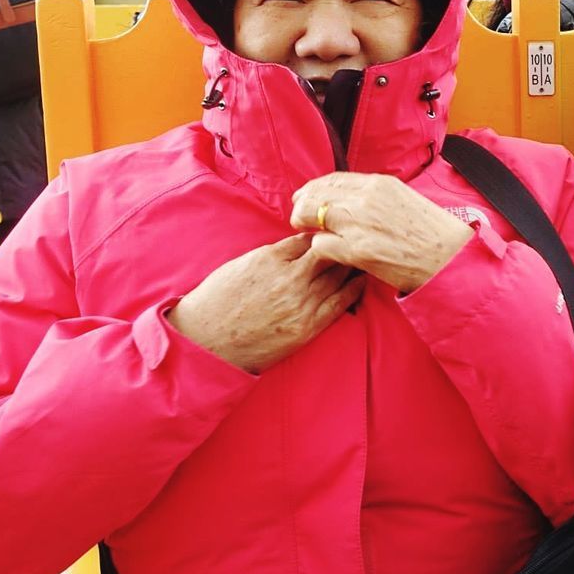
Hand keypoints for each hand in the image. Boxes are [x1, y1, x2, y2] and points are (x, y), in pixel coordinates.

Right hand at [167, 233, 364, 372]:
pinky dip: (354, 290)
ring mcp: (300, 304)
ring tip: (366, 256)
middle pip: (329, 253)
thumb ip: (274, 254)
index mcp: (270, 258)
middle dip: (343, 245)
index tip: (334, 231)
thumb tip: (300, 244)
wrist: (206, 342)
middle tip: (360, 238)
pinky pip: (339, 304)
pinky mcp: (306, 327)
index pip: (309, 237)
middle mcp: (288, 278)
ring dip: (353, 265)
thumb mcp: (242, 265)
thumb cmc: (218, 301)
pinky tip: (362, 281)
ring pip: (338, 276)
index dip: (324, 234)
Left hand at [290, 172, 473, 291]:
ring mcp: (359, 224)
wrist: (449, 257)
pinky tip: (329, 254)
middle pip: (315, 195)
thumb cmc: (431, 232)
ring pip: (311, 217)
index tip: (305, 197)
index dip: (313, 189)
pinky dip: (321, 250)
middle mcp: (365, 198)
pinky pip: (320, 245)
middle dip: (302, 207)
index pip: (332, 179)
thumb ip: (376, 195)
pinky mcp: (356, 250)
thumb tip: (350, 198)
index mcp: (378, 183)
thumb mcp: (404, 199)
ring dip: (309, 228)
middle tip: (299, 219)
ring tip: (313, 236)